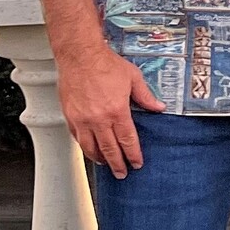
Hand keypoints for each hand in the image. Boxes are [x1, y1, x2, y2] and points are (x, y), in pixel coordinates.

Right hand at [56, 44, 166, 178]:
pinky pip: (77, 138)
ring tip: (106, 165)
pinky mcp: (70, 116)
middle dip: (118, 164)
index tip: (137, 163)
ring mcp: (82, 119)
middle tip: (122, 173)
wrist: (80, 55)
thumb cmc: (105, 64)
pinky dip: (85, 147)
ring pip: (91, 147)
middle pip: (109, 149)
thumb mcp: (133, 78)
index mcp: (117, 111)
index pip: (127, 141)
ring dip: (100, 159)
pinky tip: (90, 149)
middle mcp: (98, 119)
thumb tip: (159, 108)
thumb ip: (146, 97)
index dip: (133, 155)